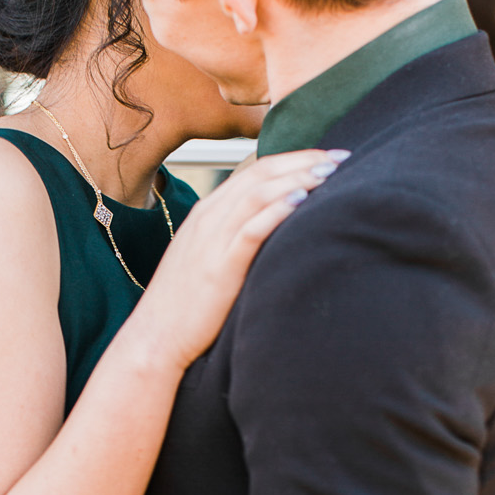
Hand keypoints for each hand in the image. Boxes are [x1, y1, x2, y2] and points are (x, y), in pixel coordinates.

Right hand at [127, 148, 346, 368]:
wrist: (155, 337)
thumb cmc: (183, 304)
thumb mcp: (205, 258)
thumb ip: (232, 236)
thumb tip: (270, 227)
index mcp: (205, 213)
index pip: (254, 170)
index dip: (294, 158)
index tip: (326, 157)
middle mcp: (208, 219)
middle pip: (261, 173)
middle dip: (304, 161)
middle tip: (339, 157)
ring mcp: (211, 241)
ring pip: (258, 194)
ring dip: (298, 178)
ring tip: (330, 173)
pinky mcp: (219, 267)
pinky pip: (251, 229)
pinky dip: (277, 211)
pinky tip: (302, 200)